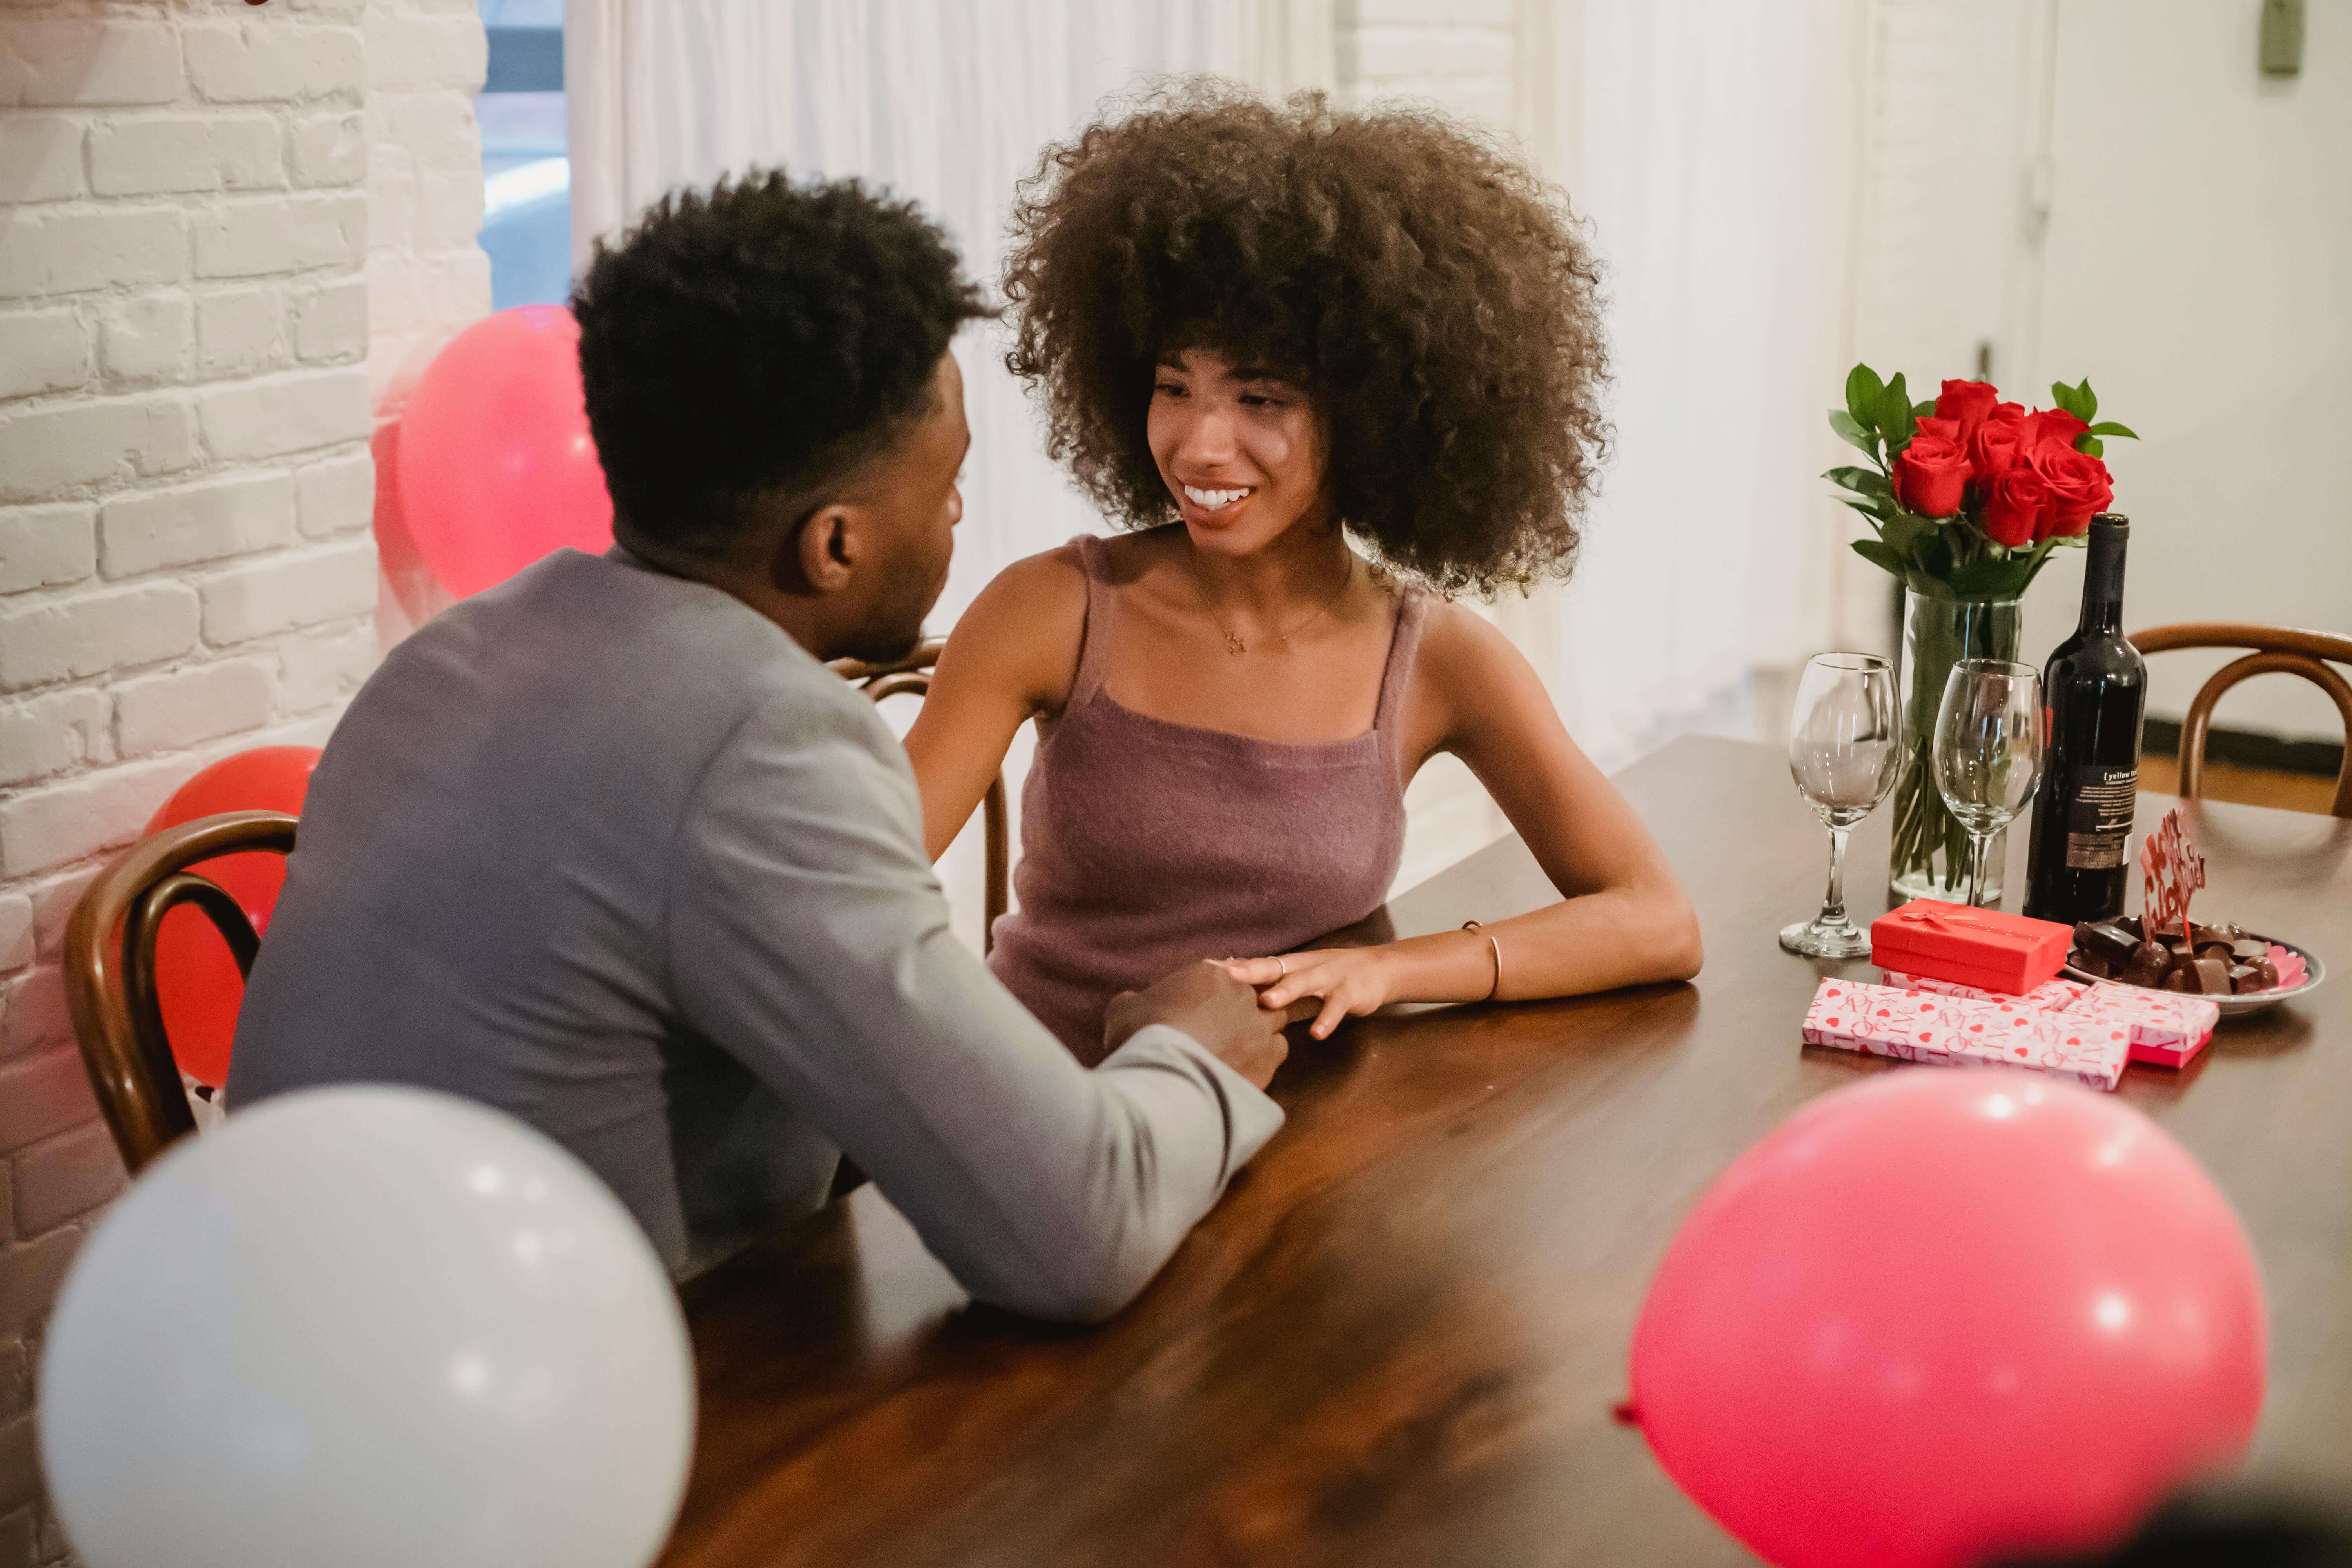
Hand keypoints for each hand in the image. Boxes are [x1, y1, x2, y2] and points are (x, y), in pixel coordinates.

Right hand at [1103, 961, 1288, 1089]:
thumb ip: (1139, 998)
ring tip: (1238, 1045)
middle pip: (1253, 994)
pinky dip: (1265, 1055)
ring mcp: (1258, 1029)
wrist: (1159, 1083)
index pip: (1222, 972)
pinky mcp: (1266, 1062)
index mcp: (1209, 975)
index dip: (1214, 989)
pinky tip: (1246, 1065)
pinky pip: (1277, 1051)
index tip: (1204, 1003)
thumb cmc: (1138, 1038)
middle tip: (1222, 1025)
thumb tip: (1136, 1003)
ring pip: (1273, 1020)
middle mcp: (1241, 995)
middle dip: (1241, 1007)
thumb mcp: (1125, 1006)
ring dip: (1259, 1029)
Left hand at [1219, 947, 1397, 1039]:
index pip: (1259, 964)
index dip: (1235, 966)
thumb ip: (1272, 983)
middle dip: (1251, 972)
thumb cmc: (1331, 975)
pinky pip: (1336, 1006)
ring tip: (1268, 1002)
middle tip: (1226, 976)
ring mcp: (1329, 977)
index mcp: (1292, 965)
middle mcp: (1306, 967)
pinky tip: (1317, 1033)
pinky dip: (1327, 1019)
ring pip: (1305, 983)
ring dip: (1287, 991)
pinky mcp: (1349, 992)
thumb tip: (1233, 986)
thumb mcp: (1300, 975)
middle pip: (1276, 968)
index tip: (1206, 967)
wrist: (1381, 967)